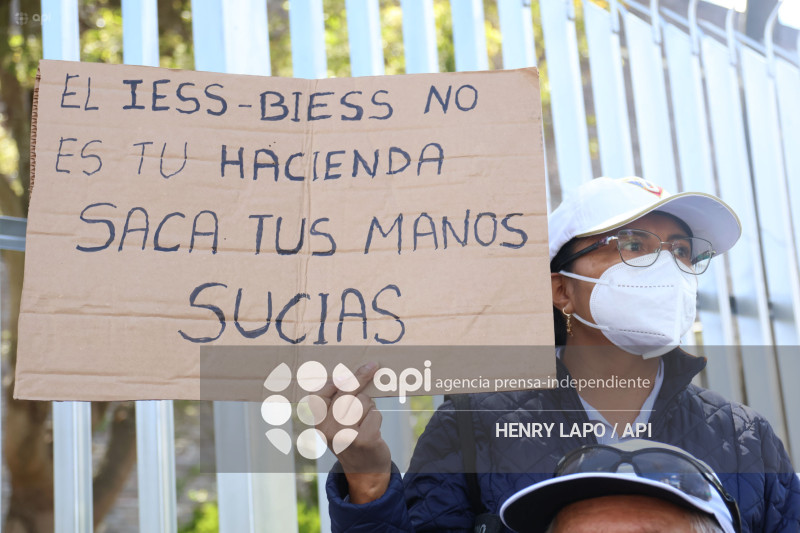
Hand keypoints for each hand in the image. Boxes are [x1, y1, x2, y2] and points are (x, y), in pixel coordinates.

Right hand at [316, 361, 391, 503]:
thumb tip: (358, 371)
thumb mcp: (337, 422)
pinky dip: (377, 419)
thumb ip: (339, 399)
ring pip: (364, 401)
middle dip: (361, 377)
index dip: (335, 380)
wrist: (364, 472)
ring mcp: (345, 435)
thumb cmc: (351, 438)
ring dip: (369, 407)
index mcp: (318, 422)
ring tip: (365, 422)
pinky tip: (373, 431)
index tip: (345, 371)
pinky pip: (375, 414)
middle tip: (373, 364)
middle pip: (347, 391)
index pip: (320, 393)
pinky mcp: (364, 439)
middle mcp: (328, 428)